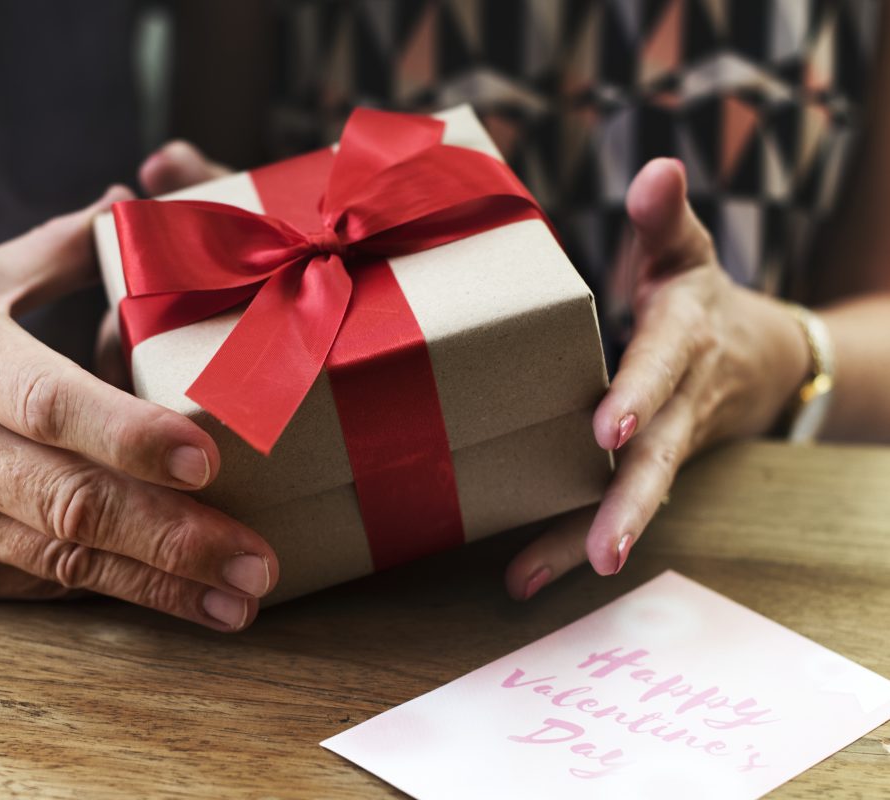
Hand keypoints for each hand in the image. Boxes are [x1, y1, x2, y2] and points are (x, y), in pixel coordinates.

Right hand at [0, 187, 277, 630]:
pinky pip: (38, 585)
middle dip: (173, 538)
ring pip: (63, 562)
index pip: (48, 403)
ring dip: (160, 588)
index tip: (207, 459)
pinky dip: (111, 592)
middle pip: (70, 502)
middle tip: (257, 560)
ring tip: (239, 602)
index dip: (128, 435)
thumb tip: (131, 206)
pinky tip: (177, 603)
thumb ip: (50, 252)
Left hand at [505, 159, 809, 598]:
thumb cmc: (695, 294)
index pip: (663, 361)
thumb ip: (665, 217)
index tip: (609, 425)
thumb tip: (658, 168)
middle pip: (659, 455)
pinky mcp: (646, 467)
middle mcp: (679, 398)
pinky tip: (523, 577)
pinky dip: (568, 542)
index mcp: (684, 335)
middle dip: (629, 500)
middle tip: (603, 548)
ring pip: (634, 495)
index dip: (639, 390)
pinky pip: (611, 506)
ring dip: (586, 538)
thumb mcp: (685, 249)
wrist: (757, 355)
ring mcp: (666, 441)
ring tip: (530, 578)